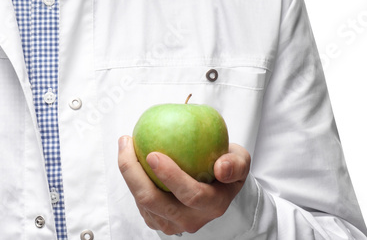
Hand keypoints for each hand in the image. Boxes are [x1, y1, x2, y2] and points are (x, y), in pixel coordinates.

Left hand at [117, 135, 250, 234]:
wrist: (216, 187)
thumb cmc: (226, 165)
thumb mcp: (240, 160)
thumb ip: (235, 163)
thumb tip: (220, 167)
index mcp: (213, 205)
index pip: (190, 195)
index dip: (170, 177)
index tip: (153, 153)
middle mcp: (191, 219)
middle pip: (155, 202)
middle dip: (134, 174)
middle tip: (128, 144)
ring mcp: (172, 223)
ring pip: (142, 202)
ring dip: (128, 172)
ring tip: (125, 142)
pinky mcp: (158, 220)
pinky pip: (139, 201)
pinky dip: (131, 177)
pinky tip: (129, 153)